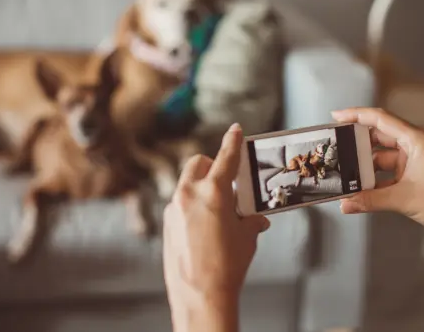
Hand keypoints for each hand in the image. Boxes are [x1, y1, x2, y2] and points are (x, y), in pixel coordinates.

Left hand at [163, 123, 269, 327]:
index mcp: (213, 192)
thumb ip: (251, 220)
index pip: (225, 157)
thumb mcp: (246, 237)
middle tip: (227, 182)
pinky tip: (204, 226)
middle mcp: (189, 194)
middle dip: (212, 166)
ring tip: (218, 211)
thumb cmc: (227, 265)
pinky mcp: (167, 223)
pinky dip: (192, 205)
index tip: (235, 130)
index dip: (233, 141)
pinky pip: (180, 203)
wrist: (200, 294)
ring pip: (187, 184)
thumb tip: (256, 219)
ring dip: (202, 187)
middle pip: (198, 163)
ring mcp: (174, 208)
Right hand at [332, 107, 423, 235]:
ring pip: (381, 156)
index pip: (381, 119)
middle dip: (357, 143)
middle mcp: (415, 145)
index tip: (337, 116)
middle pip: (378, 136)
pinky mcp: (412, 173)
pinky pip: (386, 171)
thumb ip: (369, 200)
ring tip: (346, 173)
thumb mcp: (402, 199)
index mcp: (417, 140)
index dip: (356, 115)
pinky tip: (361, 188)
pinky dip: (374, 178)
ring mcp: (414, 160)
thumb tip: (346, 203)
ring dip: (364, 166)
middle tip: (336, 146)